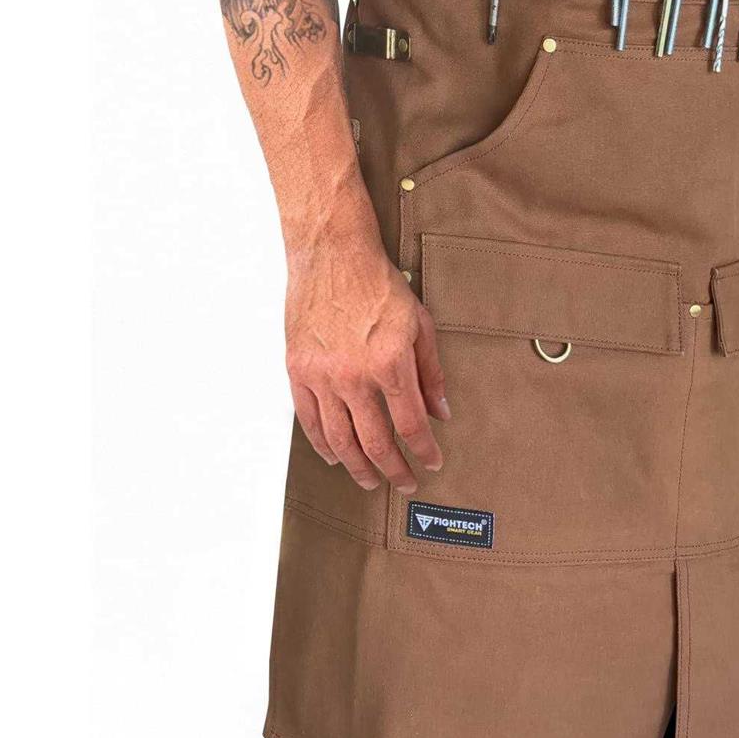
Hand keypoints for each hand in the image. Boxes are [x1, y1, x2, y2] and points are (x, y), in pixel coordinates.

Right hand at [285, 245, 449, 492]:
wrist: (333, 255)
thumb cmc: (377, 283)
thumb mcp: (419, 324)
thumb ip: (431, 373)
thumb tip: (441, 411)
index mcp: (389, 363)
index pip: (411, 425)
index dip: (424, 451)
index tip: (431, 462)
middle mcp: (354, 376)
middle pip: (375, 443)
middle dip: (393, 470)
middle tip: (404, 482)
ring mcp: (322, 375)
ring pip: (340, 440)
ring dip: (358, 467)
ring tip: (370, 479)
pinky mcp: (298, 370)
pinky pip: (309, 420)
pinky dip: (322, 445)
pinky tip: (336, 456)